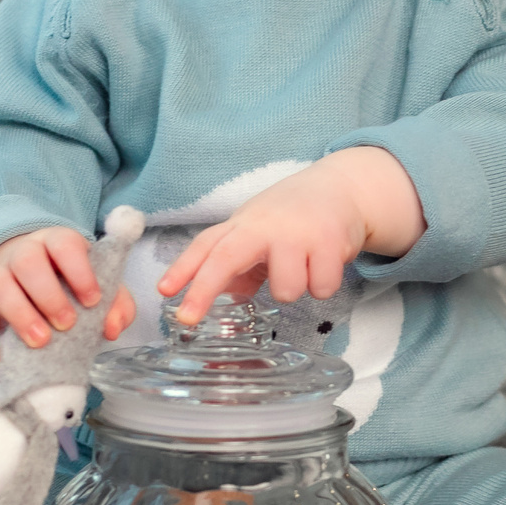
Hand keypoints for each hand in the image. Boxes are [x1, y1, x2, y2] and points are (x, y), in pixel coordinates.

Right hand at [0, 227, 136, 366]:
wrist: (34, 281)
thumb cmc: (73, 283)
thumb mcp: (99, 286)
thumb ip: (116, 303)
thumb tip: (112, 326)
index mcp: (57, 243)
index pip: (64, 244)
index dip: (79, 270)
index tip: (93, 300)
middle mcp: (24, 255)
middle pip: (27, 261)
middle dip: (48, 295)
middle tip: (67, 323)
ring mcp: (0, 279)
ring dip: (19, 314)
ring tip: (41, 341)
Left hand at [158, 148, 423, 323]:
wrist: (342, 187)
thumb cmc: (293, 216)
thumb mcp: (259, 233)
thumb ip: (240, 265)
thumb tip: (224, 295)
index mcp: (244, 226)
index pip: (206, 246)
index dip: (182, 268)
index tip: (164, 291)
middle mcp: (265, 226)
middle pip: (225, 258)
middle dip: (203, 290)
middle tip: (187, 317)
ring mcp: (297, 233)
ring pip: (286, 290)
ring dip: (295, 288)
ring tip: (304, 267)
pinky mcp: (331, 241)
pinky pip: (321, 288)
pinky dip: (324, 284)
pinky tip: (325, 262)